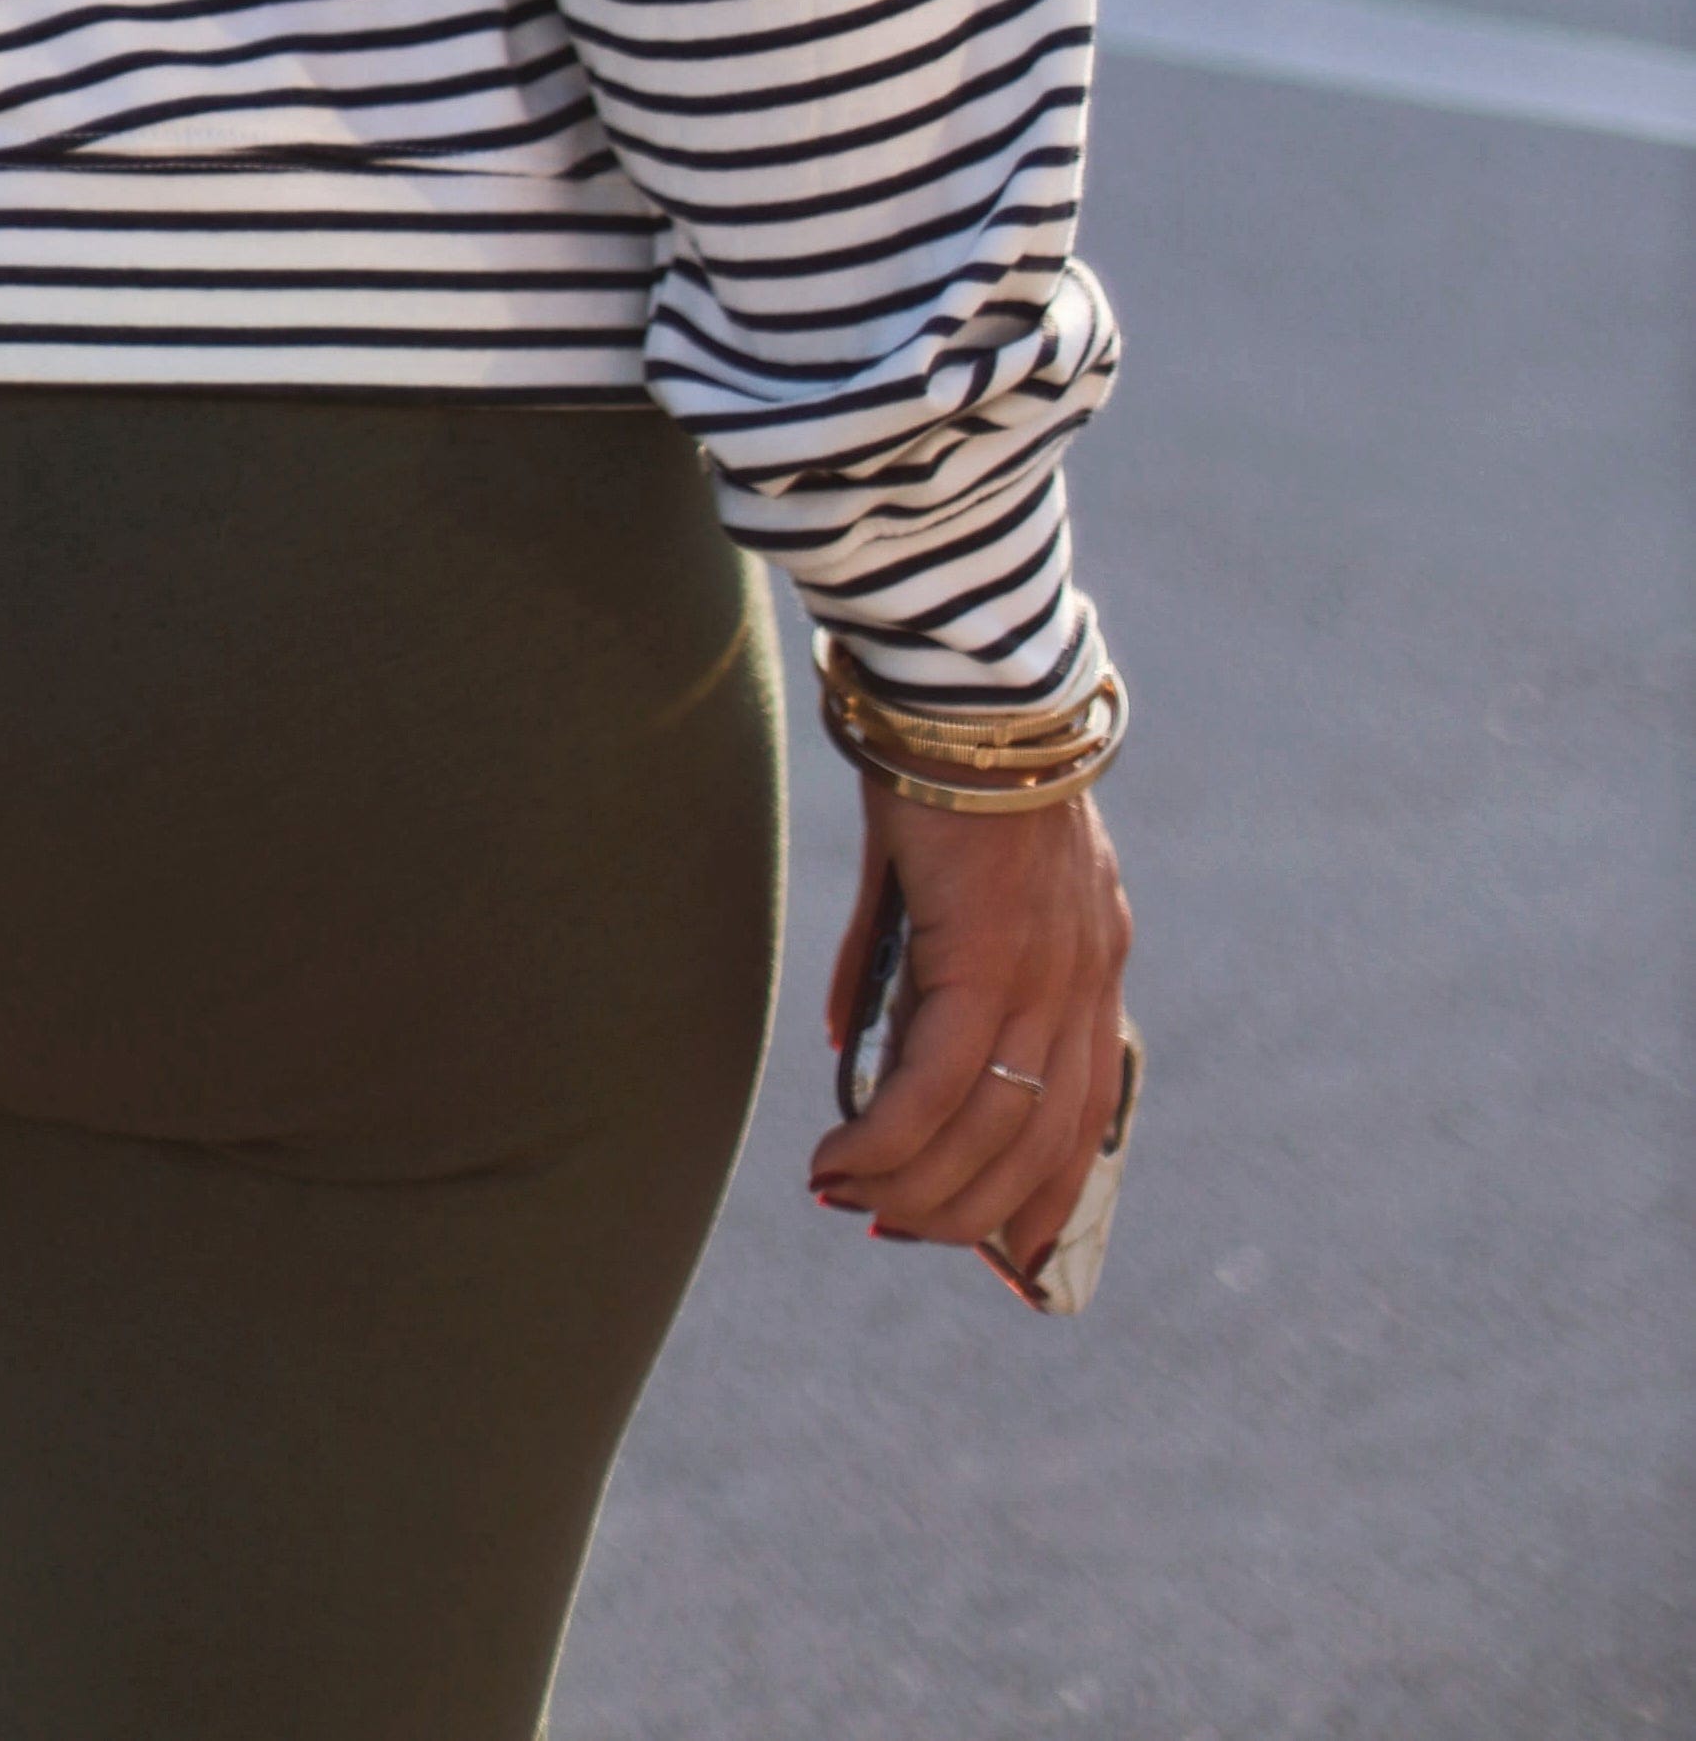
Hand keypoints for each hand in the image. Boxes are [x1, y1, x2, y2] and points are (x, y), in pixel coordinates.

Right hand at [812, 773, 1131, 1277]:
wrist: (965, 682)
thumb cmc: (945, 762)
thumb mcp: (945, 881)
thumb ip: (911, 970)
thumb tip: (856, 1054)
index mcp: (1092, 960)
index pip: (1085, 1113)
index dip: (1045, 1191)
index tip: (1005, 1250)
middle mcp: (1086, 979)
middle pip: (1039, 1143)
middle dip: (964, 1210)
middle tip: (891, 1227)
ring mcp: (1047, 974)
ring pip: (989, 1131)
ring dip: (914, 1187)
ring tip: (846, 1199)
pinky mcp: (989, 956)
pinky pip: (938, 1084)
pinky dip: (887, 1138)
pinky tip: (839, 1159)